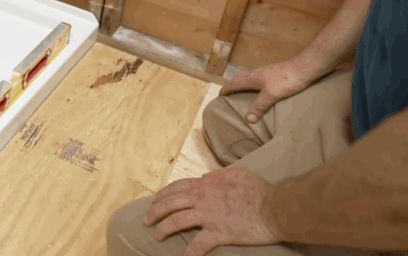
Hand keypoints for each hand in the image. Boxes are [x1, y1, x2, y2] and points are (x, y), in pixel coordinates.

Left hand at [144, 168, 281, 255]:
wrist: (274, 208)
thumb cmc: (259, 190)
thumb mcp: (236, 173)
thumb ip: (218, 175)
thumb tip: (205, 177)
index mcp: (206, 186)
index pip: (177, 188)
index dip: (163, 194)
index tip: (155, 201)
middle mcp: (203, 199)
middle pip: (171, 204)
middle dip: (155, 211)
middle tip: (147, 220)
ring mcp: (209, 216)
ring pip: (177, 221)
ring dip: (164, 228)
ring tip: (158, 235)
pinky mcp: (219, 233)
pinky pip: (199, 244)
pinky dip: (190, 252)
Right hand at [219, 57, 316, 122]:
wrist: (305, 67)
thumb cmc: (286, 80)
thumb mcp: (271, 95)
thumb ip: (259, 106)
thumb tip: (248, 119)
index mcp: (251, 78)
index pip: (232, 84)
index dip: (225, 91)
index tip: (219, 98)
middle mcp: (255, 74)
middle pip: (238, 80)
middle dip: (231, 88)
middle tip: (228, 98)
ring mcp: (265, 73)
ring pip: (248, 80)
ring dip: (242, 87)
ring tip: (242, 96)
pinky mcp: (274, 74)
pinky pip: (257, 81)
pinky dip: (253, 87)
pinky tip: (261, 93)